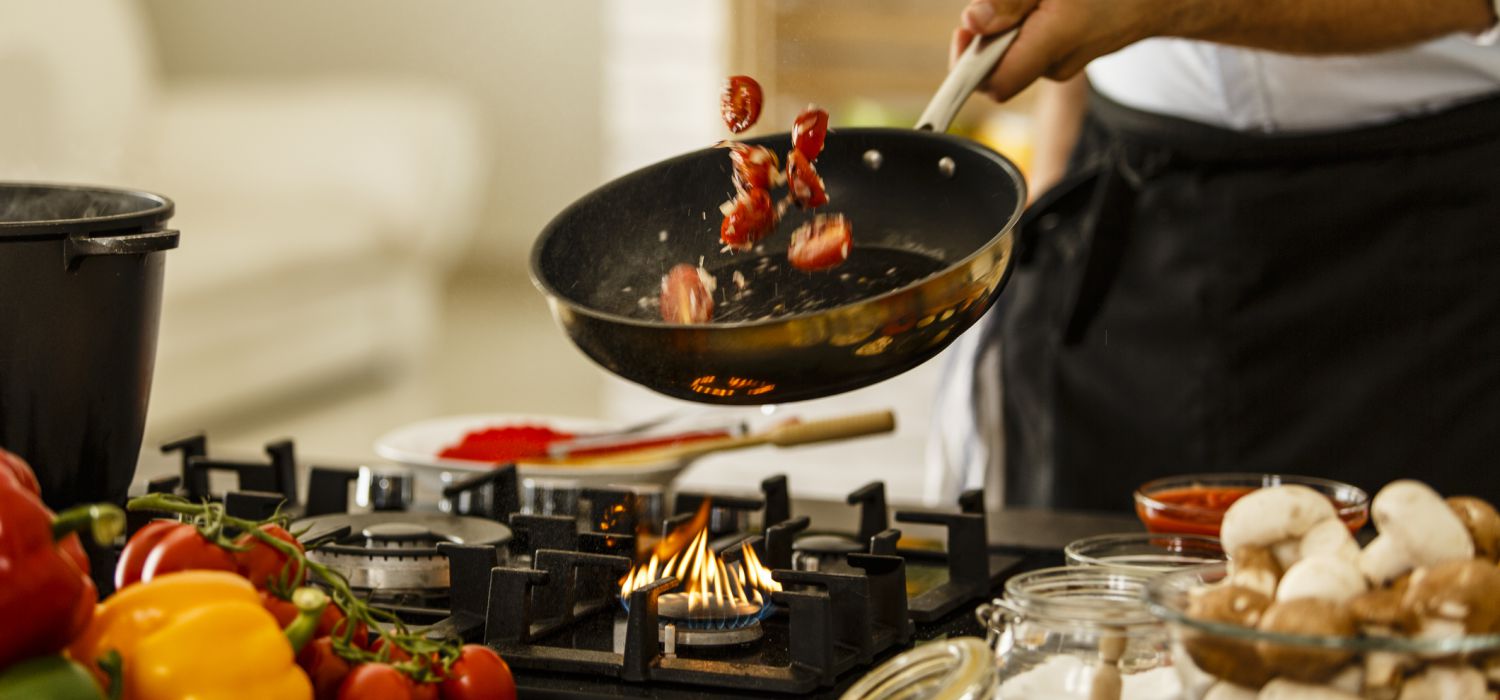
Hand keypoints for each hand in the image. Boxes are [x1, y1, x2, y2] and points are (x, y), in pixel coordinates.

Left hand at [950, 0, 1165, 101]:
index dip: (966, 65)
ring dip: (1012, 22)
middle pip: (999, 63)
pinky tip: (1049, 2)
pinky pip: (1037, 43)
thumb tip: (973, 21)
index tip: (964, 32)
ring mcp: (1067, 62)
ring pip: (1017, 50)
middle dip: (990, 31)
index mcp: (1055, 43)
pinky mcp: (1073, 52)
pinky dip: (1032, 22)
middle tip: (1008, 0)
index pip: (994, 84)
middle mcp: (1059, 64)